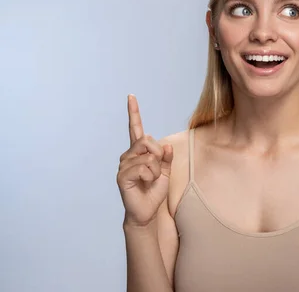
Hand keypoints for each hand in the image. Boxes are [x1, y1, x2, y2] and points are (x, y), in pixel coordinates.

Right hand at [116, 95, 173, 226]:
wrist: (147, 212)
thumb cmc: (154, 191)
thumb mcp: (166, 172)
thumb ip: (167, 158)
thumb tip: (167, 146)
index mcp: (139, 152)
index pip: (136, 129)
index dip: (134, 112)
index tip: (131, 96)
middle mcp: (128, 155)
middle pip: (147, 140)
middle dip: (159, 155)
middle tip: (157, 171)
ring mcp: (123, 165)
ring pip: (148, 156)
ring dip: (156, 170)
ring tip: (149, 180)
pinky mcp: (122, 176)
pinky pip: (143, 167)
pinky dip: (150, 176)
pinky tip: (145, 183)